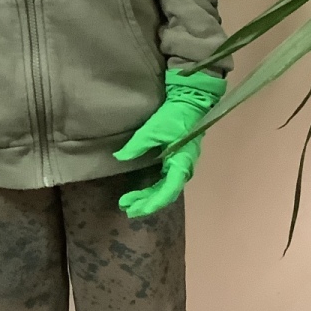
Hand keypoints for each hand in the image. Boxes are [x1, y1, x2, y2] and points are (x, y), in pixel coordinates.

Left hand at [112, 68, 226, 217]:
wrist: (191, 101)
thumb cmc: (175, 116)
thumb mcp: (153, 129)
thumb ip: (136, 145)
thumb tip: (120, 158)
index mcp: (181, 163)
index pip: (167, 192)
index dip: (151, 203)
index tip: (133, 208)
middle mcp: (183, 168)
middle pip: (165, 193)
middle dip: (146, 203)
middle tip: (126, 208)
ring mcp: (180, 165)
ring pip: (165, 189)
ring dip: (148, 197)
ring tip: (129, 203)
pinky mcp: (176, 160)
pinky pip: (165, 180)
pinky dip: (153, 188)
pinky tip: (142, 192)